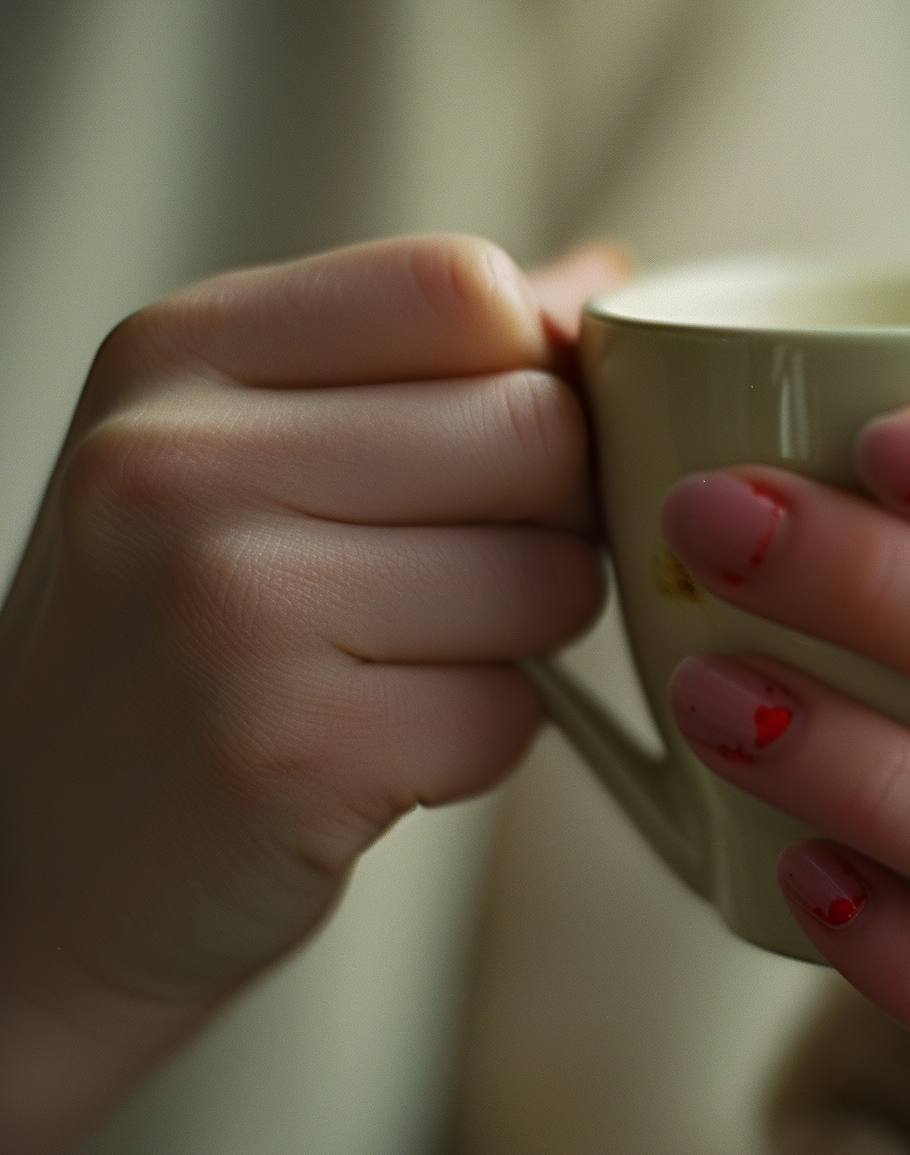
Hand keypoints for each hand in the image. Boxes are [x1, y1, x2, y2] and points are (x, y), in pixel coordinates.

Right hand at [0, 234, 622, 1154]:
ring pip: (549, 576)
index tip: (491, 451)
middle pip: (535, 426)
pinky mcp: (290, 750)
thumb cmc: (175, 641)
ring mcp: (226, 607)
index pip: (465, 288)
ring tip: (394, 661)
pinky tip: (372, 747)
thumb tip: (607, 279)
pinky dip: (477, 742)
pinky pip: (511, 713)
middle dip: (546, 516)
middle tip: (447, 576)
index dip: (531, 375)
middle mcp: (178, 461)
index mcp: (179, 352)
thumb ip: (424, 357)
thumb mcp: (245, 449)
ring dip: (518, 639)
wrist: (34, 875)